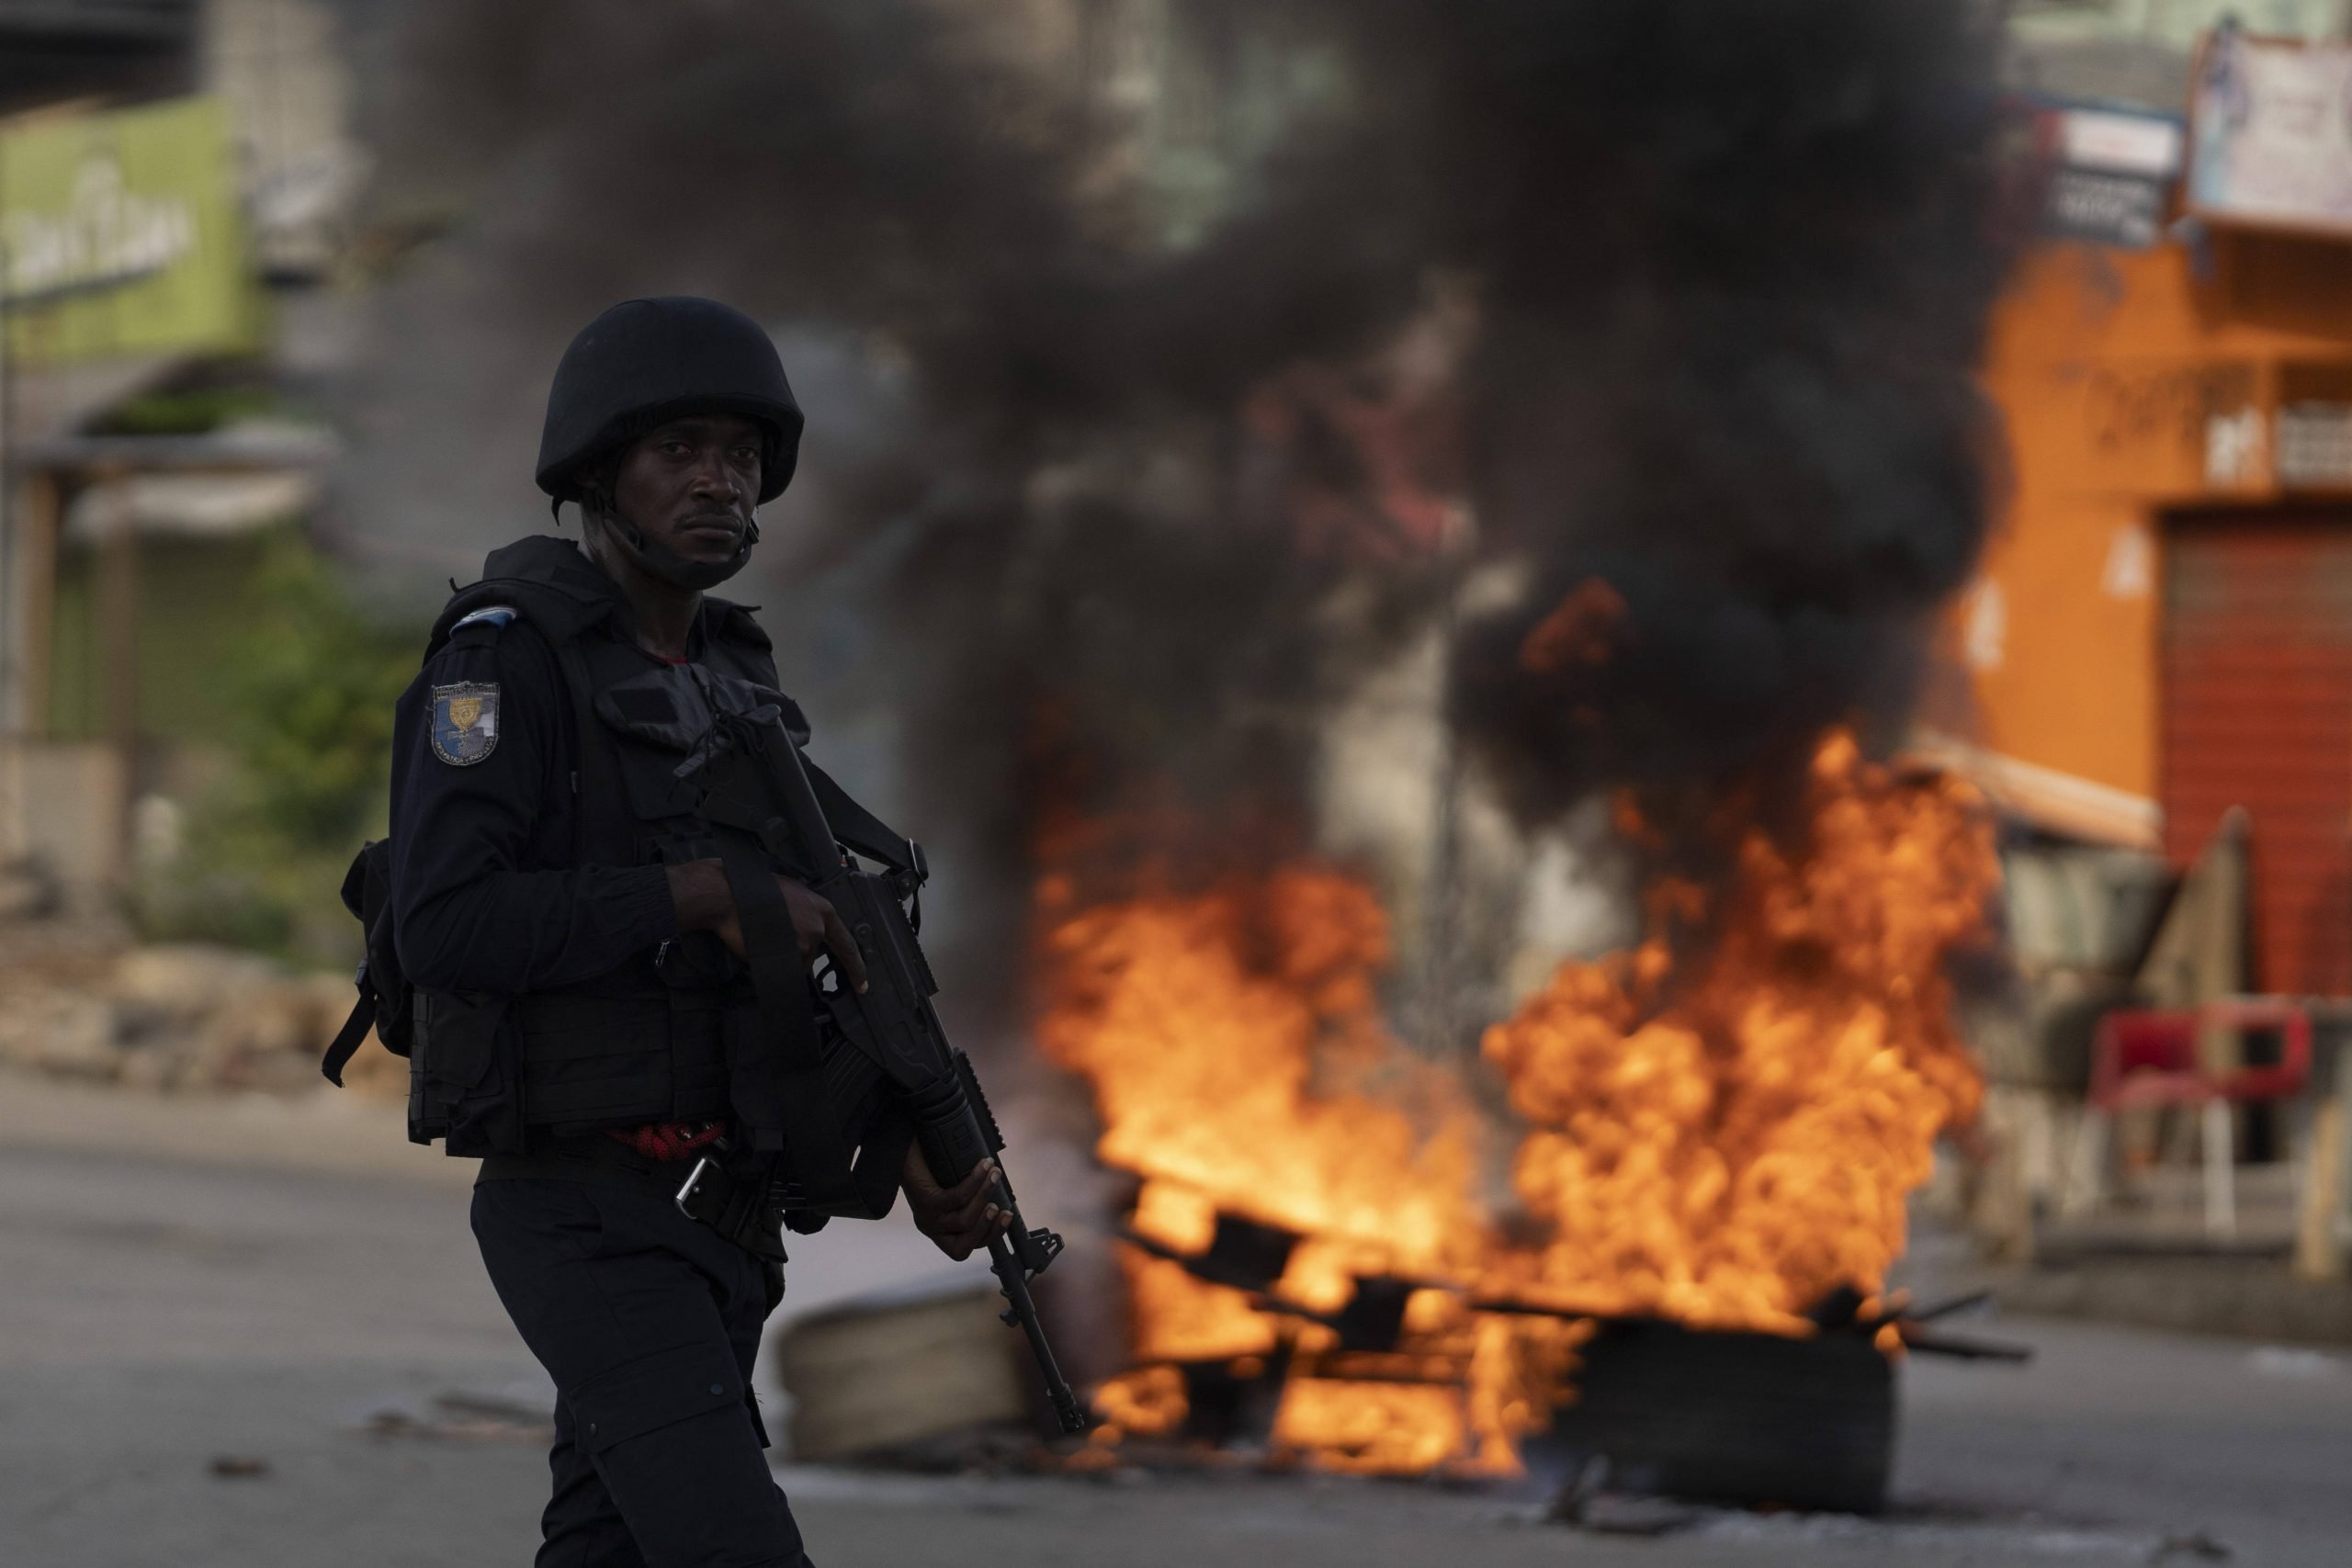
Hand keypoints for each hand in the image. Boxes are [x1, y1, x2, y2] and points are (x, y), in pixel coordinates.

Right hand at [666, 860, 868, 992]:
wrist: (728, 896)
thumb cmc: (752, 891)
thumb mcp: (790, 894)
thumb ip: (806, 912)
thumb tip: (805, 927)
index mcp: (822, 909)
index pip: (847, 943)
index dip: (856, 967)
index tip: (863, 983)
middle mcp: (819, 925)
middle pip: (813, 954)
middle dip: (794, 951)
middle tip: (775, 939)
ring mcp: (805, 940)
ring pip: (796, 962)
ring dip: (781, 955)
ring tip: (762, 933)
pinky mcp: (789, 952)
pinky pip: (783, 968)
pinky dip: (771, 961)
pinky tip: (759, 942)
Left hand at [903, 1143, 1013, 1260]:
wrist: (905, 1146)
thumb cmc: (932, 1165)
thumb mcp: (955, 1187)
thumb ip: (973, 1198)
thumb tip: (1002, 1195)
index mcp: (941, 1231)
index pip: (968, 1247)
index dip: (991, 1235)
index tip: (1007, 1215)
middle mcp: (932, 1229)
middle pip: (965, 1246)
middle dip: (989, 1227)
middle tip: (1001, 1206)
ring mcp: (927, 1218)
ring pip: (964, 1222)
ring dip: (985, 1197)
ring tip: (995, 1175)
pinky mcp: (924, 1203)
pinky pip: (956, 1199)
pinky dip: (975, 1183)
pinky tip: (983, 1167)